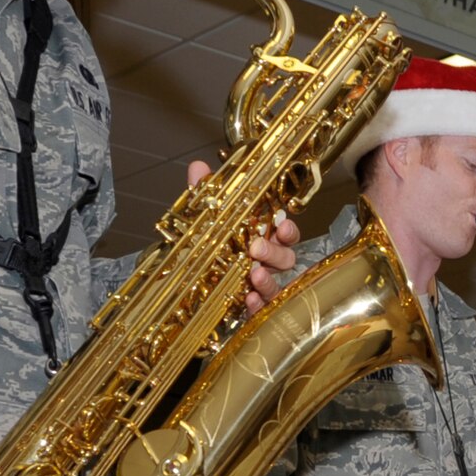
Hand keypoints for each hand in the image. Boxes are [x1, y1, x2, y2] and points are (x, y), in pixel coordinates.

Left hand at [184, 160, 300, 315]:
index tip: (283, 226)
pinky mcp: (252, 307)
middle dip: (275, 252)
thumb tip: (198, 167)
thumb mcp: (203, 218)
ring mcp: (261, 286)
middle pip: (286, 258)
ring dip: (269, 279)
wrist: (186, 282)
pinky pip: (263, 308)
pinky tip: (247, 297)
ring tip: (255, 274)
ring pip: (279, 284)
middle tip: (256, 248)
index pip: (286, 234)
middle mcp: (267, 263)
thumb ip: (204, 195)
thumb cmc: (208, 247)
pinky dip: (258, 303)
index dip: (288, 231)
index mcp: (263, 239)